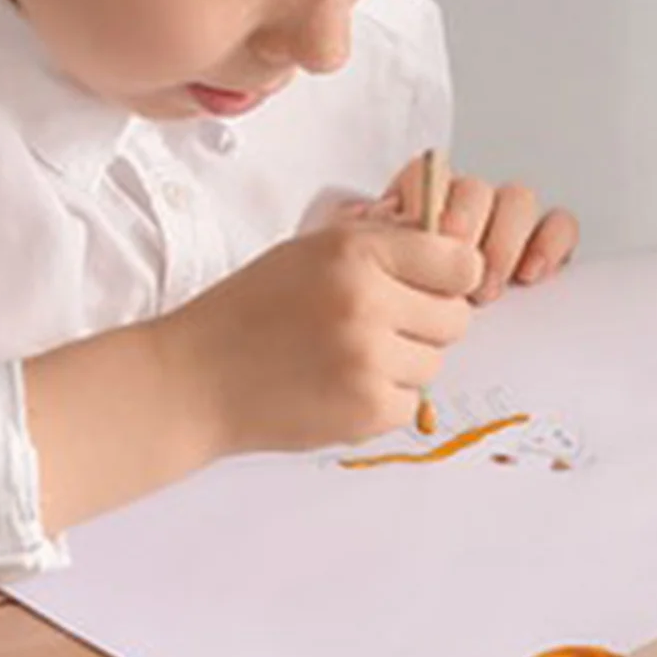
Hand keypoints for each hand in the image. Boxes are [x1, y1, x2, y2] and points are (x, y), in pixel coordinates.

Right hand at [153, 221, 483, 455]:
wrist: (196, 378)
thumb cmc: (252, 310)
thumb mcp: (313, 251)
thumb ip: (384, 246)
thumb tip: (455, 252)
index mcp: (357, 252)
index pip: (461, 262)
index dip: (451, 277)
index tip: (433, 287)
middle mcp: (367, 302)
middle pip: (455, 319)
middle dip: (427, 324)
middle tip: (381, 326)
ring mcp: (367, 360)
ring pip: (434, 363)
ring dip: (403, 364)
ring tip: (348, 356)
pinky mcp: (364, 410)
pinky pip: (410, 403)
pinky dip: (383, 400)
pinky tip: (339, 386)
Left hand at [364, 156, 579, 302]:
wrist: (406, 329)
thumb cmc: (396, 302)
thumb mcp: (375, 271)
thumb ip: (381, 241)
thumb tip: (383, 220)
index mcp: (417, 203)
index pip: (429, 172)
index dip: (434, 199)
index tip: (437, 234)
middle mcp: (463, 207)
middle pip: (476, 189)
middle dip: (472, 229)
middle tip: (459, 271)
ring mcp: (503, 225)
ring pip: (518, 200)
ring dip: (505, 243)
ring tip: (487, 288)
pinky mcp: (540, 247)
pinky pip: (560, 225)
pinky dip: (551, 242)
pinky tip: (530, 274)